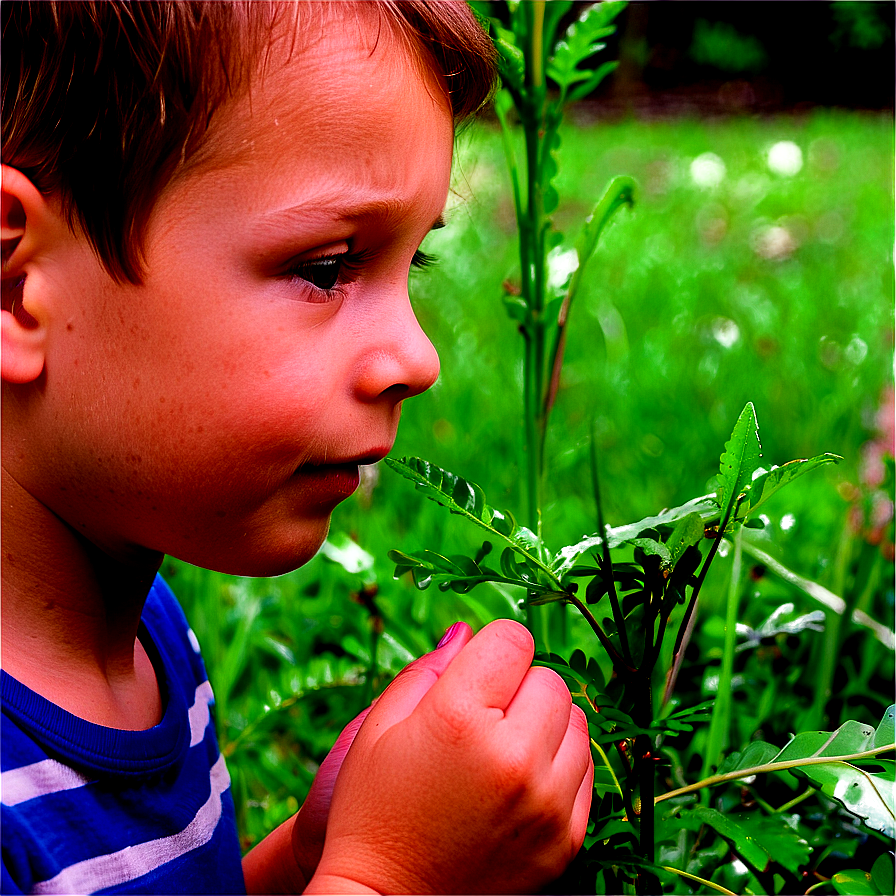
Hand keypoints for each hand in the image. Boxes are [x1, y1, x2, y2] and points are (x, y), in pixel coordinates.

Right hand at [306, 619, 593, 894]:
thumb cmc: (374, 809)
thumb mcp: (379, 727)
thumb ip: (429, 669)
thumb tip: (468, 630)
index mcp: (460, 719)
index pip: (514, 639)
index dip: (494, 648)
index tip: (478, 672)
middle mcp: (513, 758)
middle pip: (551, 679)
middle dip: (520, 686)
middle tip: (485, 717)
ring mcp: (546, 804)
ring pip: (577, 722)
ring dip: (546, 724)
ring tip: (505, 748)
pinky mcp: (566, 841)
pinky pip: (586, 771)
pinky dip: (559, 766)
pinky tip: (520, 782)